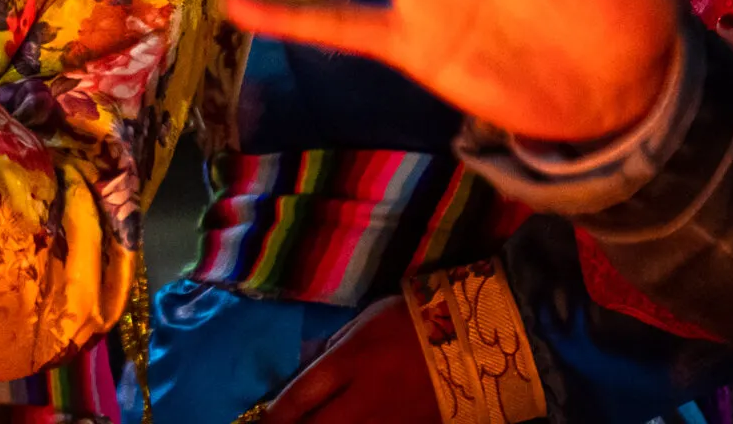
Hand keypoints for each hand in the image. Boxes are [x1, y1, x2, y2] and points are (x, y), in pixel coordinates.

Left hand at [264, 296, 438, 422]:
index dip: (276, 414)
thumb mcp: (363, 322)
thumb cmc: (411, 320)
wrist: (471, 339)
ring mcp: (390, 420)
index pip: (302, 395)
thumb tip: (305, 365)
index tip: (261, 422)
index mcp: (351, 361)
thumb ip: (332, 347)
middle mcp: (366, 396)